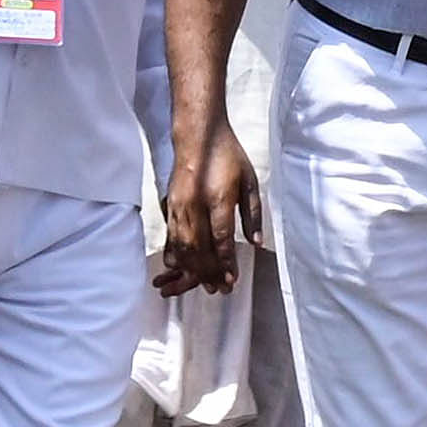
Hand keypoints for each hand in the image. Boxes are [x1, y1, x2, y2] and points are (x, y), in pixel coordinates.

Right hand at [162, 127, 261, 297]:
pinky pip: (171, 237)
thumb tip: (256, 243)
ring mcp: (179, 206)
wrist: (198, 136)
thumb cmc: (228, 156)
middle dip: (208, 273)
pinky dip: (176, 256)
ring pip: (183, 246)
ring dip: (192, 269)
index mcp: (219, 197)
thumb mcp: (249, 180)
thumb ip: (253, 213)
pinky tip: (181, 269)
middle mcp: (196, 204)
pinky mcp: (170, 206)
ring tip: (202, 285)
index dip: (226, 262)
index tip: (231, 280)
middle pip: (200, 248)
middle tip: (219, 290)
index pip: (221, 238)